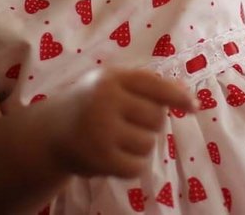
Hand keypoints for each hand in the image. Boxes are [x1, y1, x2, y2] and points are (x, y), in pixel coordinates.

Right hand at [47, 68, 194, 178]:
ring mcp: (100, 130)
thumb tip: (189, 98)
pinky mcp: (98, 158)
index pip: (154, 85)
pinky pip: (136, 166)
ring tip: (118, 139)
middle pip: (156, 117)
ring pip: (148, 143)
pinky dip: (131, 165)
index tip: (194, 106)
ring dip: (140, 145)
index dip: (177, 96)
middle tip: (128, 122)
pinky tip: (115, 156)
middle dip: (149, 123)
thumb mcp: (112, 85)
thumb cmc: (90, 103)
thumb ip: (148, 86)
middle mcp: (105, 101)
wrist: (50, 132)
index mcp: (110, 78)